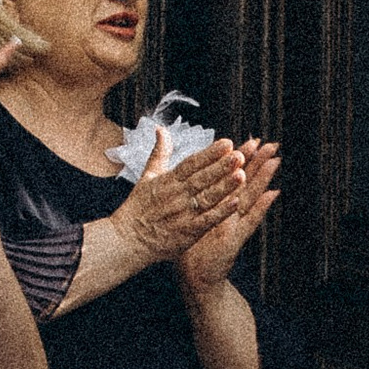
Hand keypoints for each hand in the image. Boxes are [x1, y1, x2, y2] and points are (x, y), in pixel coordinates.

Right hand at [112, 130, 244, 264]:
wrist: (127, 239)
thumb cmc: (138, 207)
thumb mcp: (147, 176)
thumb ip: (159, 152)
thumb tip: (161, 129)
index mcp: (168, 181)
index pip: (191, 163)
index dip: (209, 153)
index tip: (227, 143)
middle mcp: (176, 196)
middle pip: (201, 179)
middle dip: (221, 167)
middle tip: (239, 155)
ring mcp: (183, 215)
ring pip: (206, 198)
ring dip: (224, 187)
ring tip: (241, 175)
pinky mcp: (187, 233)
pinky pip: (206, 221)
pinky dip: (220, 213)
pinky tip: (235, 204)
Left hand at [176, 141, 281, 291]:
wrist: (195, 276)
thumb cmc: (191, 248)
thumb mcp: (190, 218)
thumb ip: (190, 198)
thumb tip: (186, 179)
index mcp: (218, 205)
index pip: (230, 177)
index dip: (240, 159)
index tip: (249, 140)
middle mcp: (230, 212)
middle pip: (246, 183)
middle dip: (258, 163)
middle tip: (271, 144)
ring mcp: (235, 225)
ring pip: (252, 197)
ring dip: (264, 179)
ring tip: (275, 162)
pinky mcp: (235, 239)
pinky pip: (250, 221)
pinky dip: (262, 208)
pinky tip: (272, 194)